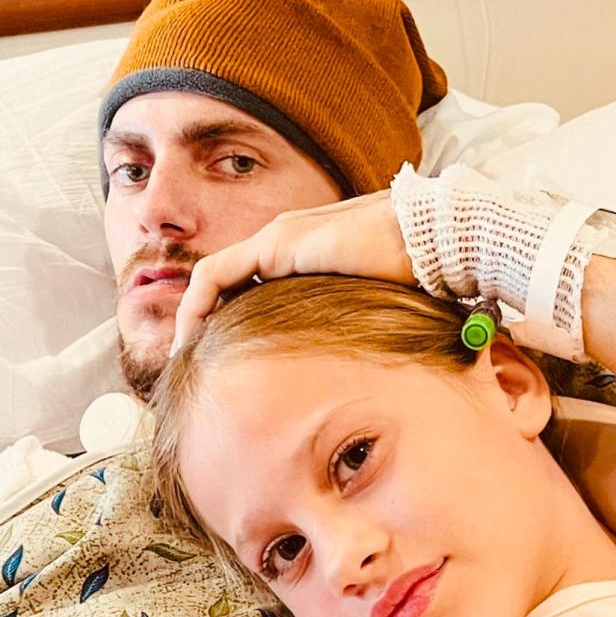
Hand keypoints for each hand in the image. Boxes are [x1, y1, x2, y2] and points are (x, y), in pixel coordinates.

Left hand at [173, 191, 414, 350]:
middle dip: (206, 324)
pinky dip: (195, 307)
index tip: (224, 364)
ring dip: (193, 318)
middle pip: (228, 285)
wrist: (432, 240)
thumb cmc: (417, 277)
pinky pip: (214, 276)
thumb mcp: (372, 312)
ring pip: (215, 280)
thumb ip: (349, 330)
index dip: (230, 324)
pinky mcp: (275, 245)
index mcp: (306, 257)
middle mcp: (285, 243)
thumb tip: (354, 377)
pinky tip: (189, 340)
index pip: (252, 290)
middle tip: (194, 365)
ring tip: (183, 357)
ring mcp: (278, 240)